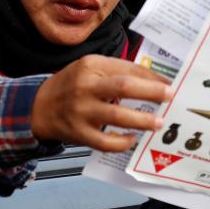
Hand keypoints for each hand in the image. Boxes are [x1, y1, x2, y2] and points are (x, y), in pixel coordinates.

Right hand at [31, 54, 172, 151]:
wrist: (38, 106)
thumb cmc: (71, 85)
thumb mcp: (89, 68)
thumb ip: (116, 71)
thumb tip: (152, 80)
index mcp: (91, 66)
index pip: (127, 68)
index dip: (151, 76)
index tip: (169, 83)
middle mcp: (86, 86)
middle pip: (124, 87)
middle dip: (152, 91)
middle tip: (171, 96)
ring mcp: (81, 111)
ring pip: (117, 116)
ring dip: (142, 120)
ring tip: (159, 123)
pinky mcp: (79, 133)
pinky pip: (105, 141)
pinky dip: (122, 142)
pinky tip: (132, 139)